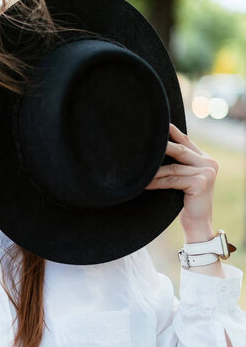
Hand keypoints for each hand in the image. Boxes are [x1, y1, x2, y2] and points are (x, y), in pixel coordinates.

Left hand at [144, 123, 218, 242]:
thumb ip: (176, 164)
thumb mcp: (182, 178)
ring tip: (137, 170)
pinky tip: (144, 184)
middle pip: (179, 150)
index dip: (172, 132)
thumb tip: (153, 150)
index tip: (159, 123)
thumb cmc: (184, 201)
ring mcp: (207, 172)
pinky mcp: (201, 182)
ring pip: (172, 168)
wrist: (197, 223)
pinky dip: (156, 182)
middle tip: (142, 140)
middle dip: (160, 145)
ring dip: (152, 171)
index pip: (186, 141)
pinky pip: (172, 180)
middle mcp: (209, 162)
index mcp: (205, 159)